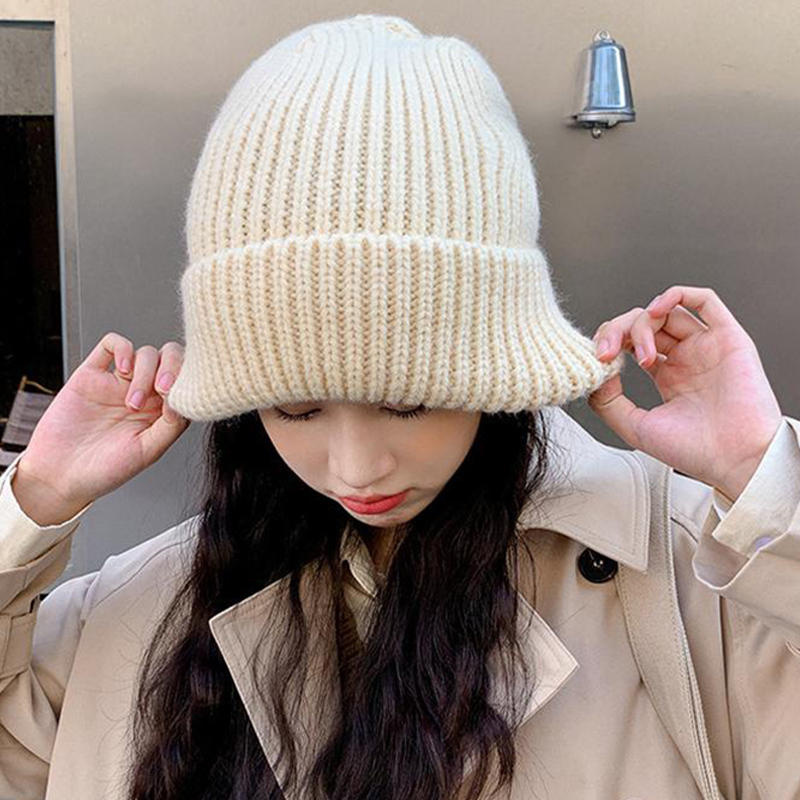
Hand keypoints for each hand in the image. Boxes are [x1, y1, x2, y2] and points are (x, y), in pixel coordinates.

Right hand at [14, 332, 189, 509]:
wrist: (60, 475)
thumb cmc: (104, 470)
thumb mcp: (147, 452)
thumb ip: (171, 426)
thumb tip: (184, 400)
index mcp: (162, 411)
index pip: (187, 380)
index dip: (188, 380)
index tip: (176, 398)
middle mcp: (144, 394)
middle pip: (169, 359)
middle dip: (171, 367)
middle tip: (162, 389)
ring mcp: (119, 383)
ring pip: (145, 353)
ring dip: (145, 371)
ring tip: (130, 402)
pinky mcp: (92, 375)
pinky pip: (111, 345)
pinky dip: (123, 348)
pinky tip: (122, 369)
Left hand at [587, 285, 783, 501]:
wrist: (734, 460)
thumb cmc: (695, 451)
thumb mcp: (634, 427)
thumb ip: (607, 401)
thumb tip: (596, 371)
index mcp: (668, 376)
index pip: (631, 342)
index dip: (610, 343)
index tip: (598, 362)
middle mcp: (687, 358)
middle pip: (644, 324)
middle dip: (617, 331)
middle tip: (607, 352)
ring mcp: (706, 347)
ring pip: (666, 312)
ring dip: (642, 323)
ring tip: (640, 353)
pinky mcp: (728, 338)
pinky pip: (705, 301)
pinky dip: (675, 295)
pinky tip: (655, 311)